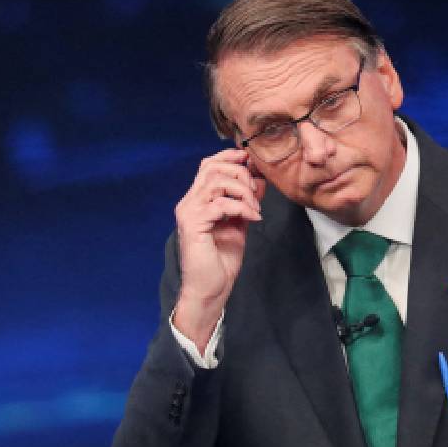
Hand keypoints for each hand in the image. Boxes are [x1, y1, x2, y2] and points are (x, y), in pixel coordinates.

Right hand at [172, 149, 264, 349]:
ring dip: (243, 192)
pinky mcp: (193, 225)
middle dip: (241, 174)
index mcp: (197, 200)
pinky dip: (241, 208)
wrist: (210, 289)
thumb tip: (259, 180)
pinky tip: (252, 219)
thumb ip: (245, 202)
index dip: (230, 157)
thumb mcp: (239, 224)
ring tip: (254, 209)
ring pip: (217, 182)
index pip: (208, 165)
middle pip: (213, 167)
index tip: (252, 162)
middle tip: (255, 194)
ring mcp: (188, 212)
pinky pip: (220, 204)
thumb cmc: (221, 260)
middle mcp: (189, 202)